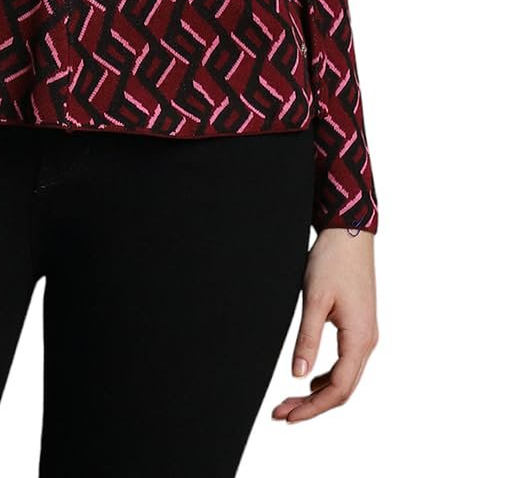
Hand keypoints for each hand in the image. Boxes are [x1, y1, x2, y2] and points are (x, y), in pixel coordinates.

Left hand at [272, 226, 377, 421]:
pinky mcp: (360, 327)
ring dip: (319, 394)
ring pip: (345, 378)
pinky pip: (346, 363)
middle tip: (282, 413)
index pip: (337, 389)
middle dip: (312, 406)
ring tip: (291, 401)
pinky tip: (309, 380)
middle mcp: (367, 342)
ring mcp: (366, 335)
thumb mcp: (314, 299)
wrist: (348, 234)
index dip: (312, 407)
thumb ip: (307, 339)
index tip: (287, 415)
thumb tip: (298, 376)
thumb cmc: (332, 261)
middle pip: (343, 390)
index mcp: (359, 339)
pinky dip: (327, 377)